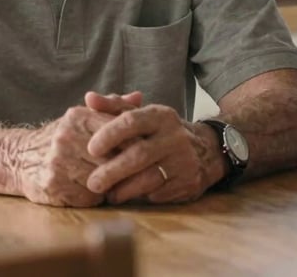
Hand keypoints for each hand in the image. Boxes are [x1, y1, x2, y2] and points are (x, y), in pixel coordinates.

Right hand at [11, 93, 139, 206]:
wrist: (20, 157)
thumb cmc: (62, 136)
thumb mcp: (84, 115)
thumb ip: (113, 107)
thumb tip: (139, 96)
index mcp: (78, 116)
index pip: (118, 131)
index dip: (134, 144)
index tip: (143, 152)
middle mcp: (67, 137)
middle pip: (112, 158)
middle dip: (124, 167)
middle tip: (133, 172)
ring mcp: (58, 162)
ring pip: (101, 180)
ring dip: (110, 185)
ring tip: (110, 181)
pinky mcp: (53, 186)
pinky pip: (87, 198)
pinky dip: (94, 198)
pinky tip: (91, 192)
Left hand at [85, 104, 223, 204]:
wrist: (206, 150)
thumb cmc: (161, 132)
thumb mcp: (144, 115)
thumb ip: (115, 107)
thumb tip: (89, 98)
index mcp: (161, 116)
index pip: (132, 120)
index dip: (109, 134)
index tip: (91, 148)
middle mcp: (174, 136)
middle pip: (139, 155)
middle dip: (112, 171)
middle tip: (92, 183)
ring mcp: (183, 161)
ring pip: (149, 179)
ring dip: (123, 189)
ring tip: (108, 194)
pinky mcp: (188, 183)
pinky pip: (159, 194)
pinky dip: (140, 197)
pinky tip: (129, 197)